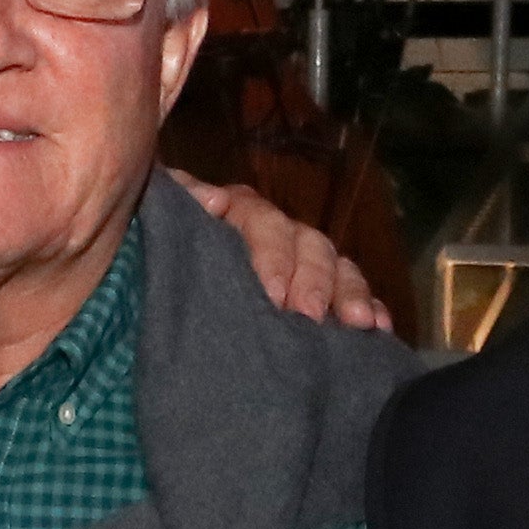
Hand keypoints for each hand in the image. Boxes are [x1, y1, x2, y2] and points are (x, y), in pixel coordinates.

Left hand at [176, 170, 388, 331]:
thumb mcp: (162, 226)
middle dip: (314, 281)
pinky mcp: (321, 298)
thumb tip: (214, 200)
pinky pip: (353, 295)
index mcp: (238, 216)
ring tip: (358, 323)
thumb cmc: (158, 257)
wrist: (150, 304)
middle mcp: (276, 235)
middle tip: (310, 317)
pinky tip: (379, 327)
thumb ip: (183, 203)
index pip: (264, 222)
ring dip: (350, 292)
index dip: (272, 256)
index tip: (273, 295)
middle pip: (308, 244)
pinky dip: (369, 308)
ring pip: (335, 267)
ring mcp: (302, 266)